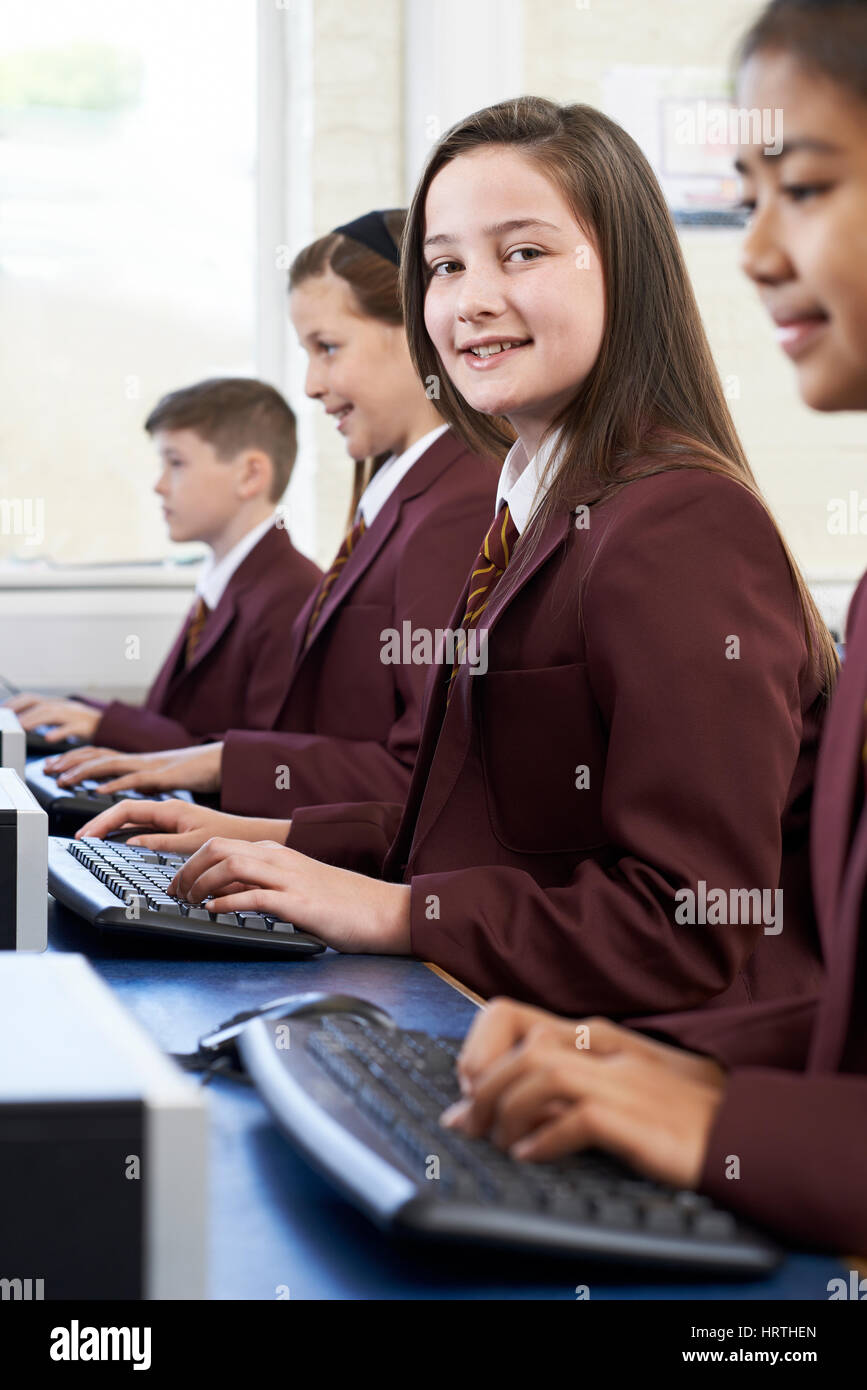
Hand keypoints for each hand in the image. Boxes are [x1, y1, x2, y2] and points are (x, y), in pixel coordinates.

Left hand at [4, 693, 99, 741]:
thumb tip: (24, 721)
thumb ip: (45, 717)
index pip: (32, 698)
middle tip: (11, 720)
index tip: (4, 709)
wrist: (110, 725)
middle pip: (40, 704)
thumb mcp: (62, 717)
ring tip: (23, 727)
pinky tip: (48, 738)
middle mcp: (63, 706)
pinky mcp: (83, 726)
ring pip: (52, 714)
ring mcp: (74, 715)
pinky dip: (58, 732)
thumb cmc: (83, 724)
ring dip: (36, 720)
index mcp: (56, 703)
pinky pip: (70, 728)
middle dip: (23, 711)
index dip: (16, 702)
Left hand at [45, 741, 223, 794]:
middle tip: (48, 769)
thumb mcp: (162, 783)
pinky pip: (135, 778)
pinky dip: (116, 783)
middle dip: (70, 761)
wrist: (220, 762)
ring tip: (65, 778)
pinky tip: (101, 790)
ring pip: (110, 764)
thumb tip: (125, 801)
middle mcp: (138, 760)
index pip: (100, 758)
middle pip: (98, 756)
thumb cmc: (194, 773)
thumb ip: (142, 789)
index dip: (76, 761)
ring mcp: (149, 765)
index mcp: (137, 763)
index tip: (55, 767)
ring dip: (85, 771)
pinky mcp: (163, 774)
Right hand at [76, 798, 289, 854]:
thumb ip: (160, 842)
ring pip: (133, 819)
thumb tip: (131, 842)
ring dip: (111, 827)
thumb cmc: (228, 838)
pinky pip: (144, 826)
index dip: (102, 821)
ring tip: (92, 840)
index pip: (126, 809)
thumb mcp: (192, 844)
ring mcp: (171, 818)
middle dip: (101, 823)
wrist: (251, 838)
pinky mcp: (175, 826)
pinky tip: (118, 842)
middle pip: (125, 812)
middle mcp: (168, 810)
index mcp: (170, 809)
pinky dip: (127, 832)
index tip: (86, 835)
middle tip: (81, 839)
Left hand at [168, 836, 411, 952]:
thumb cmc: (344, 904)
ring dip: (201, 883)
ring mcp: (290, 879)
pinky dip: (227, 903)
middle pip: (218, 848)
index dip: (191, 862)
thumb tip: (224, 896)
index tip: (178, 882)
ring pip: (231, 865)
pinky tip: (213, 912)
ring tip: (189, 902)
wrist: (385, 911)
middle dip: (187, 869)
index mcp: (278, 853)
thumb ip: (263, 886)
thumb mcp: (297, 886)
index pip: (221, 844)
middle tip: (175, 892)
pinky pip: (255, 896)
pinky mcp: (300, 904)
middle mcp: (280, 860)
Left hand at [441, 1000, 726, 1188]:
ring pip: (540, 1074)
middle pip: (519, 1048)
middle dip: (482, 1090)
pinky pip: (577, 1119)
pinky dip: (545, 1139)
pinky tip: (533, 1156)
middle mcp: (605, 1047)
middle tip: (471, 1126)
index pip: (509, 1013)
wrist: (747, 1127)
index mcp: (595, 1033)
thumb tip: (500, 1106)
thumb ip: (564, 1081)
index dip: (476, 1049)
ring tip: (503, 1142)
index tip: (469, 1087)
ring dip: (508, 1112)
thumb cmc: (681, 1107)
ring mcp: (624, 1079)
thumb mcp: (621, 1077)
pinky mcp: (639, 1119)